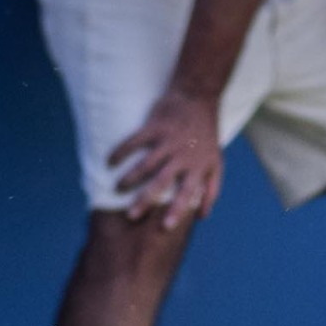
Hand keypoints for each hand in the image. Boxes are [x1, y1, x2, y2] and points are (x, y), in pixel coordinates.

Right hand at [111, 88, 225, 228]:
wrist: (198, 99)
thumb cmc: (206, 136)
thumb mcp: (216, 163)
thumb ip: (211, 190)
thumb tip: (204, 216)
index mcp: (198, 167)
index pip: (188, 193)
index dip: (178, 210)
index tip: (165, 226)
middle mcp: (183, 156)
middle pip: (162, 182)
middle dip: (146, 200)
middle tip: (131, 215)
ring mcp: (168, 141)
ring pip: (146, 164)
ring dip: (130, 178)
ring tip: (117, 188)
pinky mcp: (155, 127)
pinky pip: (134, 141)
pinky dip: (120, 151)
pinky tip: (109, 161)